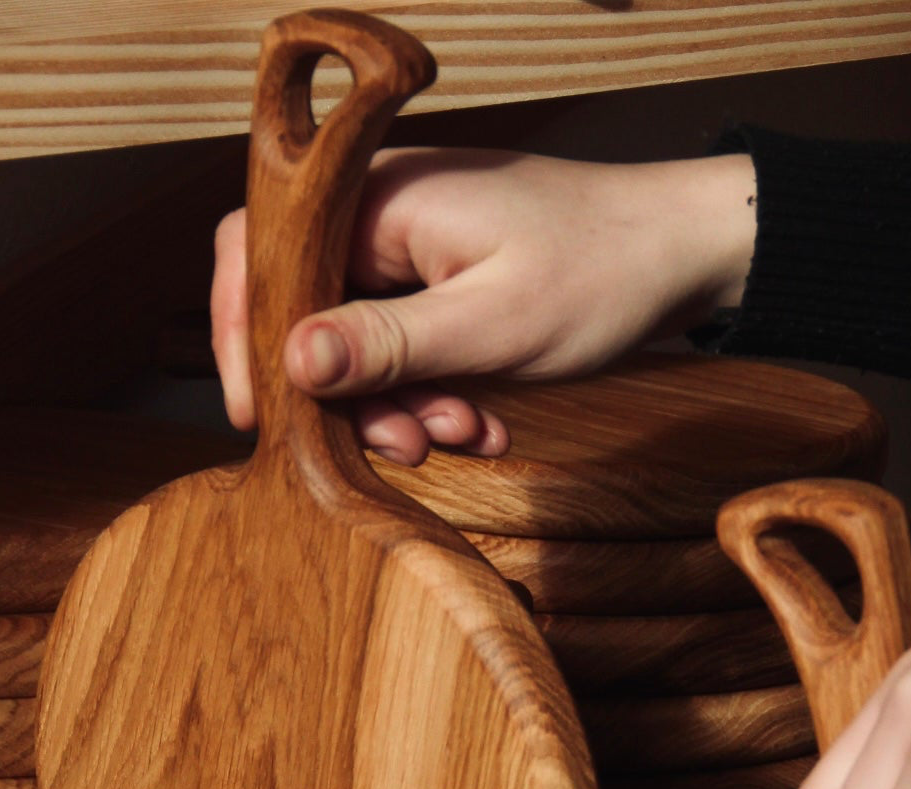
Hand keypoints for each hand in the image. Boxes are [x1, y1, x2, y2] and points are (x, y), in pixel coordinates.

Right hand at [211, 146, 755, 464]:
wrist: (689, 255)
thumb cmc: (603, 269)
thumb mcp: (491, 321)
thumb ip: (386, 344)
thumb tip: (291, 360)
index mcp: (378, 201)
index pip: (260, 251)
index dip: (242, 332)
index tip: (259, 413)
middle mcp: (381, 222)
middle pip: (306, 313)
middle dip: (346, 395)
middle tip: (401, 443)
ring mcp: (409, 257)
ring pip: (355, 347)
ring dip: (396, 407)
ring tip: (460, 432)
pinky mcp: (437, 290)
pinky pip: (401, 354)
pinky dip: (428, 398)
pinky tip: (478, 422)